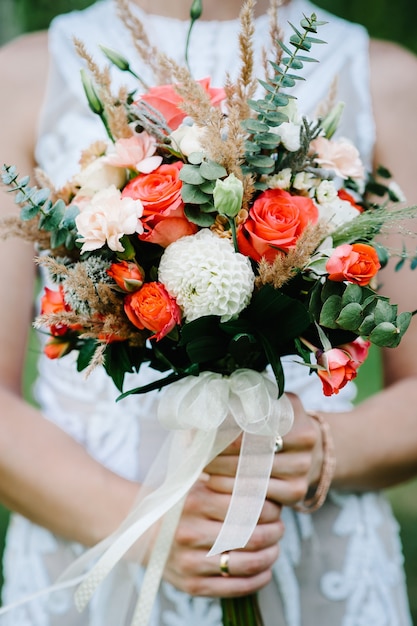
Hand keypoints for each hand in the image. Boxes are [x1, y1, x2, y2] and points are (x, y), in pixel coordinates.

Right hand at [163, 476, 283, 596]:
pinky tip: (266, 569)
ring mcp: (190, 562)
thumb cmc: (179, 503)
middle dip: (274, 532)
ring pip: (247, 563)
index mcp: (194, 501)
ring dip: (270, 555)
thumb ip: (228, 481)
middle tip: (280, 526)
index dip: (270, 508)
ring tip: (275, 546)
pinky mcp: (191, 586)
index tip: (276, 507)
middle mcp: (190, 532)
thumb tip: (269, 484)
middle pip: (251, 536)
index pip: (248, 506)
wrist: (141, 531)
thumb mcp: (197, 483)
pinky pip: (235, 587)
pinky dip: (258, 579)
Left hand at [205, 393, 321, 507]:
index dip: (222, 430)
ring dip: (221, 475)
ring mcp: (302, 467)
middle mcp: (303, 439)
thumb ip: (239, 406)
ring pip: (252, 475)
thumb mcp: (264, 406)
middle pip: (249, 450)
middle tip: (197, 454)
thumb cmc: (275, 424)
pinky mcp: (297, 491)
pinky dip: (234, 493)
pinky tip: (218, 486)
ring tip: (203, 470)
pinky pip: (259, 497)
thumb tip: (200, 414)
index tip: (200, 434)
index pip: (249, 423)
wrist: (308, 449)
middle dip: (218, 453)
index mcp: (291, 412)